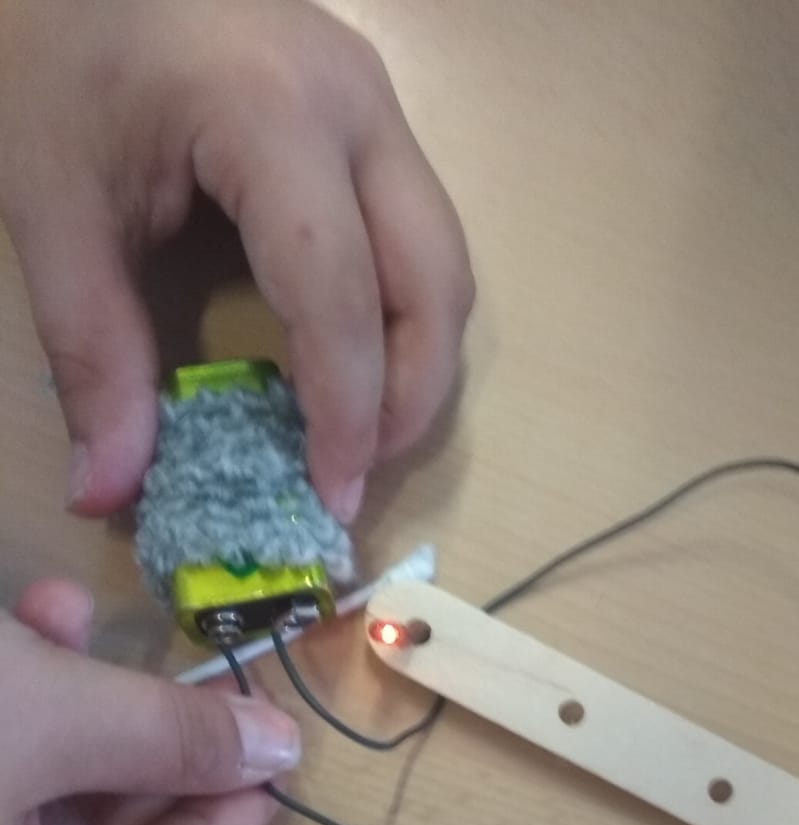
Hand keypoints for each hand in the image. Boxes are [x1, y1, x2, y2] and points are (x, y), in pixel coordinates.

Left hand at [0, 0, 472, 523]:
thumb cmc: (61, 54)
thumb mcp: (51, 203)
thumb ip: (90, 350)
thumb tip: (105, 492)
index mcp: (271, 111)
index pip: (341, 288)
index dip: (346, 407)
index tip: (331, 496)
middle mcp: (357, 104)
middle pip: (435, 279)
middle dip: (409, 397)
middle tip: (357, 476)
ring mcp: (379, 105)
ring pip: (447, 261)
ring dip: (418, 362)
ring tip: (358, 432)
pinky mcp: (376, 116)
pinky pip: (422, 236)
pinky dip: (403, 317)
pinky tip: (352, 362)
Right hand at [0, 580, 299, 824]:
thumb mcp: (40, 724)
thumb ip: (162, 737)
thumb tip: (283, 746)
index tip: (272, 764)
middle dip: (152, 751)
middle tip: (218, 689)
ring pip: (35, 788)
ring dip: (77, 699)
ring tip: (98, 624)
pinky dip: (17, 686)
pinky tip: (38, 608)